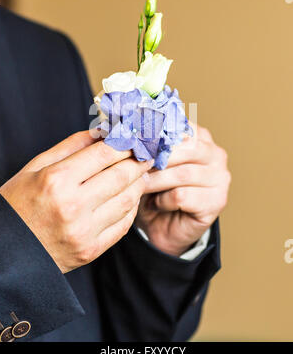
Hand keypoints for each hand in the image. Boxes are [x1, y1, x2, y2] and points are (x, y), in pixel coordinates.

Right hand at [0, 131, 152, 272]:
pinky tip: (129, 198)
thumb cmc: (18, 204)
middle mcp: (73, 206)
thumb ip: (70, 147)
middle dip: (138, 161)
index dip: (124, 144)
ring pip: (127, 201)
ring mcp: (84, 231)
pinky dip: (131, 208)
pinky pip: (123, 225)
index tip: (134, 139)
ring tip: (140, 174)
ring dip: (138, 184)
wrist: (8, 250)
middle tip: (145, 154)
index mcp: (56, 180)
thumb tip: (101, 133)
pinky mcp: (91, 251)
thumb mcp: (35, 167)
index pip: (104, 155)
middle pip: (121, 176)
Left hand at [136, 126, 230, 256]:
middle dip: (155, 158)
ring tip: (140, 186)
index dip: (155, 135)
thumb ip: (150, 144)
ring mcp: (220, 178)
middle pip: (185, 148)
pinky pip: (182, 196)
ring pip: (182, 173)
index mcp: (201, 137)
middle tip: (134, 167)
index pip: (180, 127)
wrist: (162, 226)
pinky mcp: (216, 201)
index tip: (134, 142)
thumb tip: (133, 131)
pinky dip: (162, 200)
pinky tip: (155, 204)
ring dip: (155, 181)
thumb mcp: (150, 162)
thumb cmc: (155, 188)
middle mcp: (216, 154)